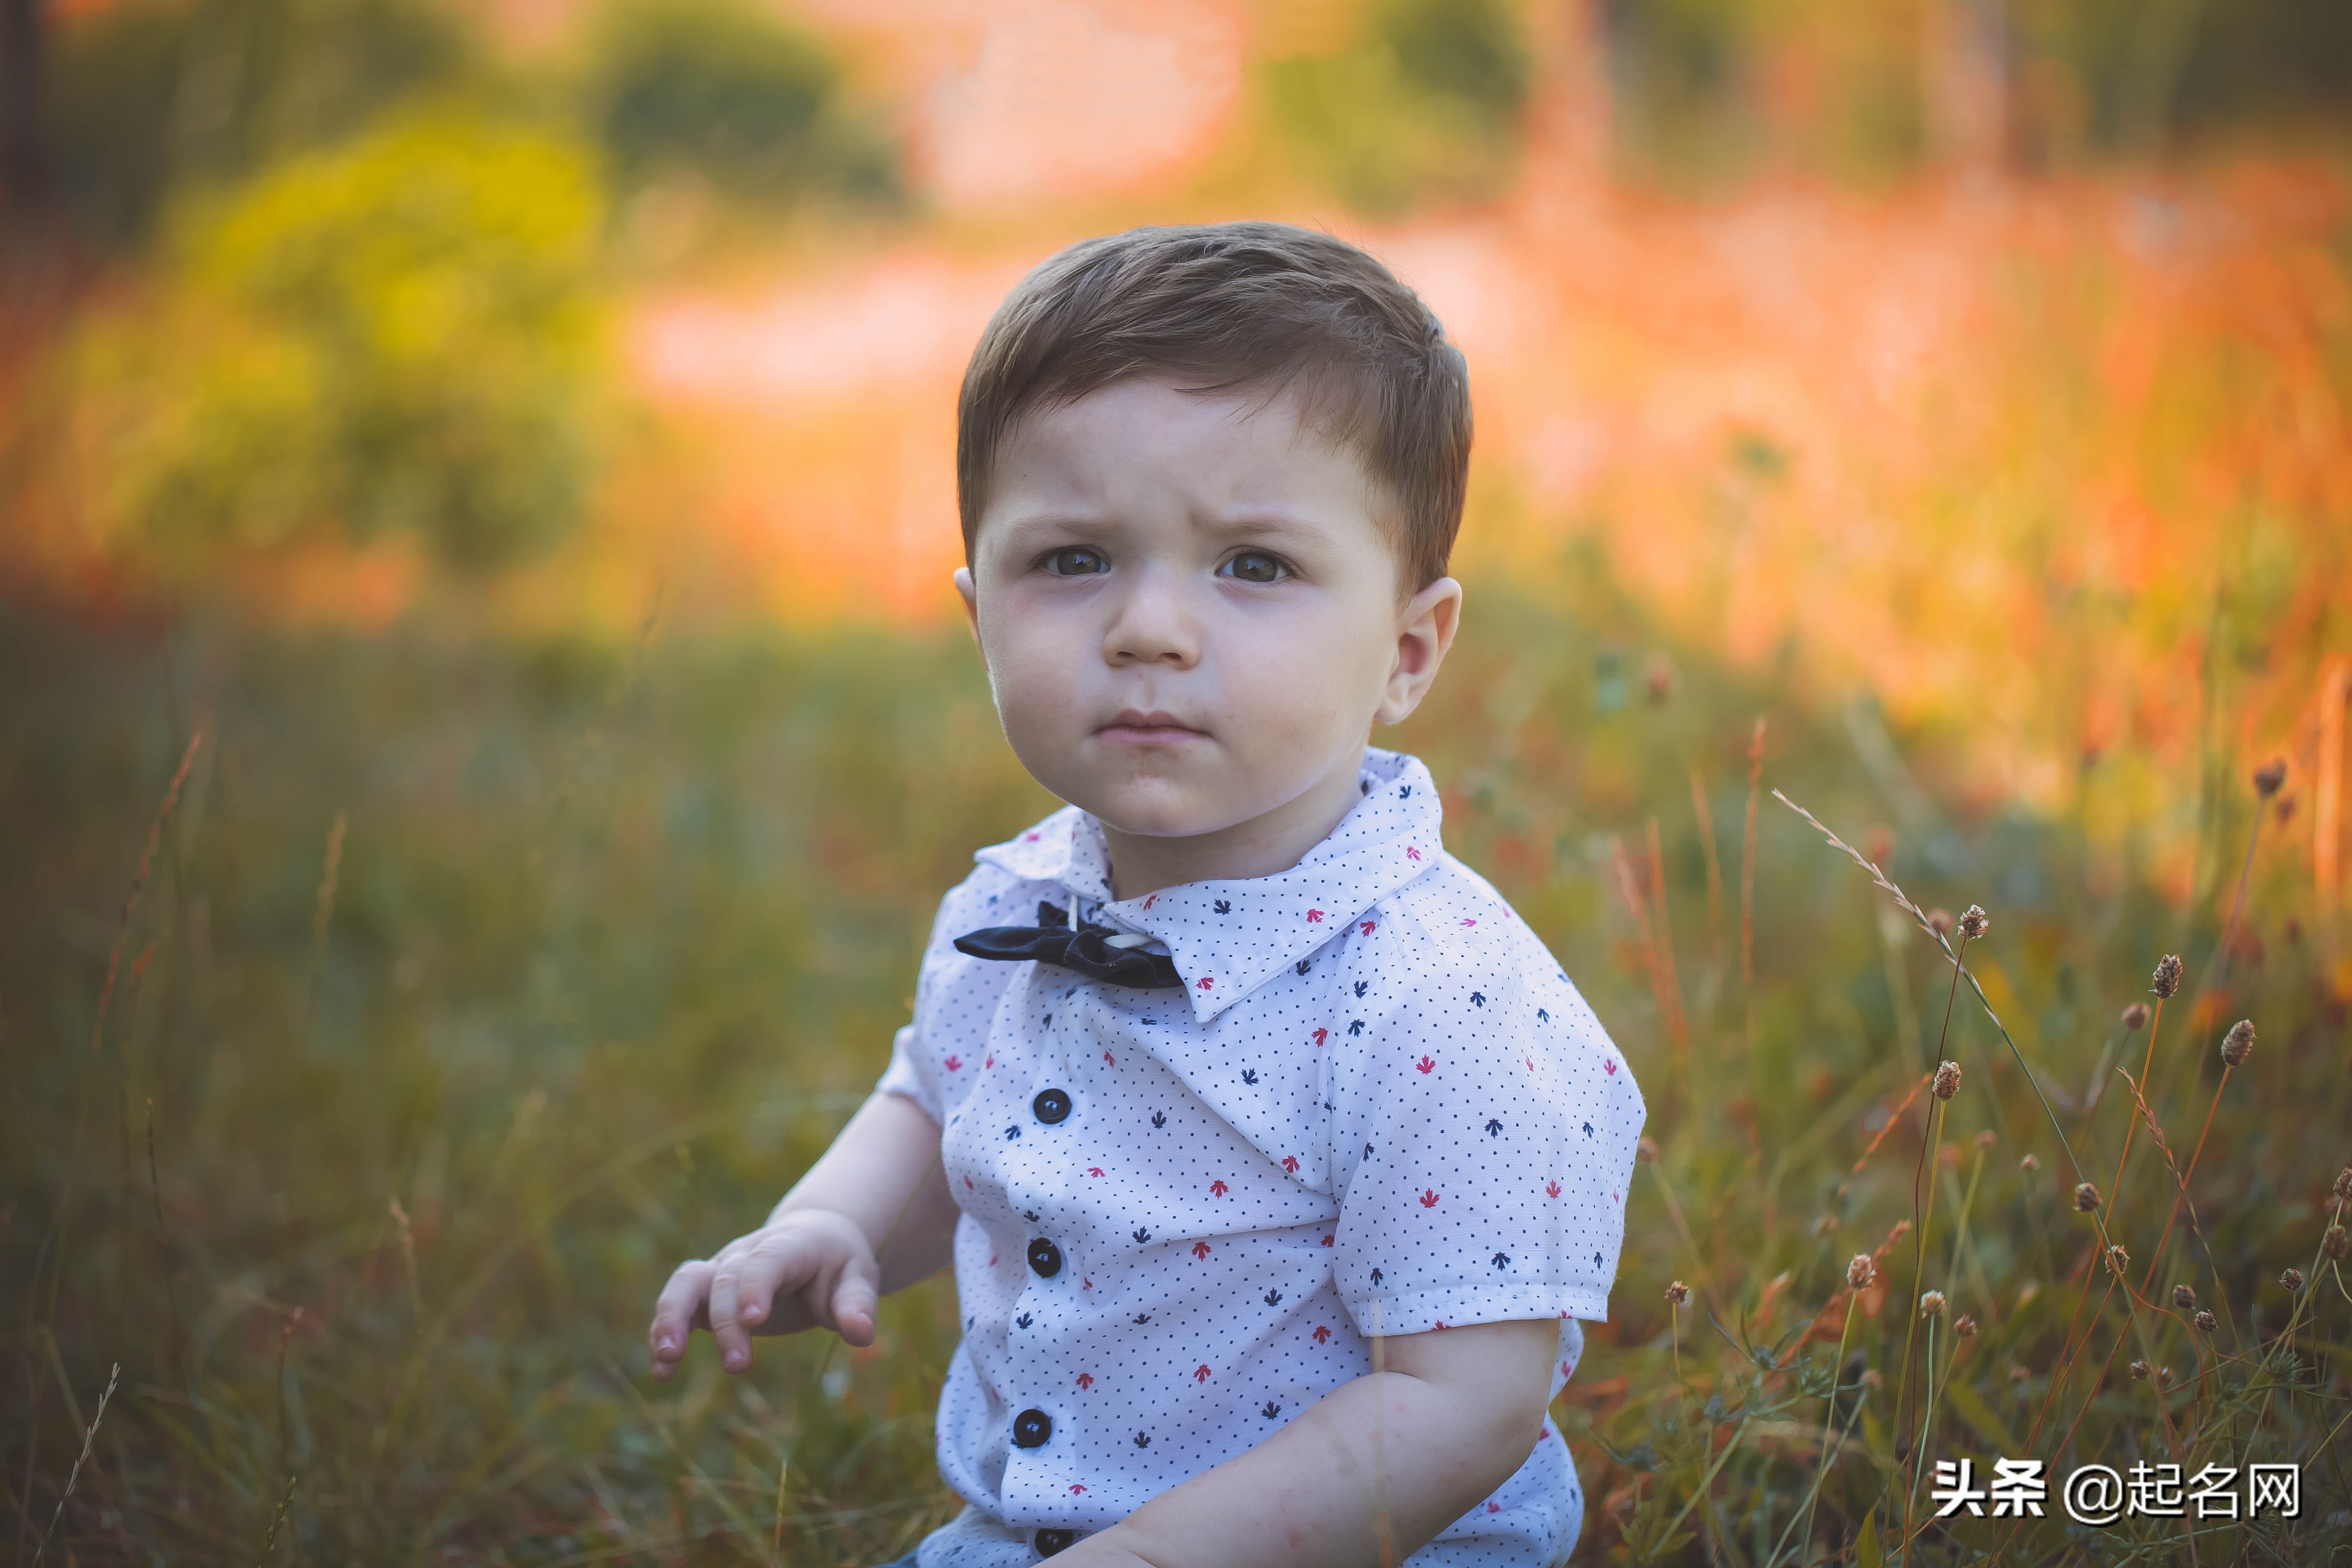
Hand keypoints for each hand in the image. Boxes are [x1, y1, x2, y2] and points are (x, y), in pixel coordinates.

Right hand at [647, 1208, 880, 1380]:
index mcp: (790, 1245)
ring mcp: (722, 1270)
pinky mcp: (707, 1293)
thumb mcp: (859, 1279)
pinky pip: (677, 1305)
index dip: (756, 1285)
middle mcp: (748, 1253)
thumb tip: (861, 1335)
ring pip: (686, 1283)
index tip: (754, 1318)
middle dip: (726, 1322)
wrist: (814, 1240)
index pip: (767, 1260)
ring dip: (672, 1317)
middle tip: (739, 1365)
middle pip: (726, 1279)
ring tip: (667, 1359)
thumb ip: (858, 1305)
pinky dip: (664, 1333)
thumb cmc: (838, 1265)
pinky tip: (662, 1374)